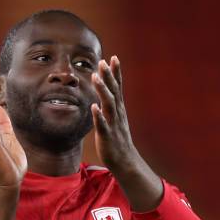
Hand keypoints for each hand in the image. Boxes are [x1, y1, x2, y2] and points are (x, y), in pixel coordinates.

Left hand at [91, 56, 136, 175]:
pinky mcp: (107, 137)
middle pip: (114, 92)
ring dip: (103, 91)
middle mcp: (118, 114)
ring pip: (108, 105)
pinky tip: (93, 107)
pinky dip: (99, 116)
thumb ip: (111, 105)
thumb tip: (107, 92)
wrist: (125, 162)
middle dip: (109, 76)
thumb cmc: (118, 140)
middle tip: (102, 61)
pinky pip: (103, 125)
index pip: (118, 87)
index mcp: (119, 109)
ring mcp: (113, 125)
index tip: (113, 57)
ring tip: (96, 77)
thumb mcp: (116, 119)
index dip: (116, 73)